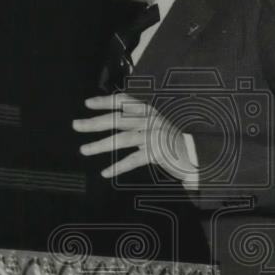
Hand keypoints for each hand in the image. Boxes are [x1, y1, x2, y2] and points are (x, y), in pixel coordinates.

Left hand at [72, 93, 198, 182]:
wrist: (198, 154)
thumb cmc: (174, 142)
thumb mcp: (156, 125)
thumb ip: (138, 121)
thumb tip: (113, 120)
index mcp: (149, 111)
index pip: (123, 101)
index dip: (105, 101)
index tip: (87, 103)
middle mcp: (150, 120)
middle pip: (117, 120)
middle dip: (94, 122)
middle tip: (76, 125)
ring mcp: (154, 135)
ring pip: (122, 139)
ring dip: (100, 145)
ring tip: (84, 150)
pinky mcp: (157, 153)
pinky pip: (133, 160)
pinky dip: (118, 167)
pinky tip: (106, 173)